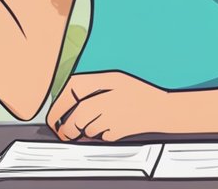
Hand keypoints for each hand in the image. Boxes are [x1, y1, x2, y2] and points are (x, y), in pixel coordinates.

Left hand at [47, 72, 170, 142]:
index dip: (58, 104)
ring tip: (99, 122)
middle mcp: (108, 98)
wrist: (163, 109)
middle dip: (69, 128)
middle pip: (77, 118)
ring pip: (87, 130)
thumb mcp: (116, 79)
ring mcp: (113, 116)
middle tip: (66, 131)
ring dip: (86, 131)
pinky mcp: (119, 132)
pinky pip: (101, 137)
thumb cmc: (139, 93)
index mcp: (106, 80)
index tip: (54, 115)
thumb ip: (92, 85)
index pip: (72, 90)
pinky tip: (112, 126)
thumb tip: (68, 97)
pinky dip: (101, 135)